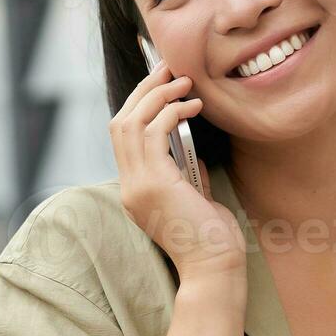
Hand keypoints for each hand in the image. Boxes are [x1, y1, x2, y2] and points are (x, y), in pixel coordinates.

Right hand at [110, 59, 243, 280]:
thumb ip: (185, 170)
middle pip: (121, 122)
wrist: (214, 268)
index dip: (140, 103)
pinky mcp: (153, 184)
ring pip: (131, 122)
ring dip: (158, 95)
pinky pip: (153, 133)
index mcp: (136, 190)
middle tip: (169, 67)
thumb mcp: (195, 196)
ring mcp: (137, 185)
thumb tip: (188, 143)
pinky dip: (171, 113)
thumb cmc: (212, 238)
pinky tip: (192, 107)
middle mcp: (130, 186)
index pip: (125, 135)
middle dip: (145, 90)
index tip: (162, 81)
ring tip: (183, 80)